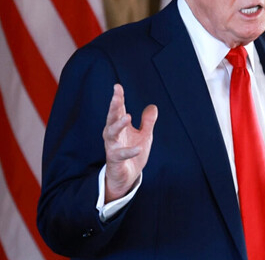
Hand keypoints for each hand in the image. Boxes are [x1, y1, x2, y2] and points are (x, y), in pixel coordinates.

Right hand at [102, 84, 157, 202]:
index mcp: (120, 127)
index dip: (118, 98)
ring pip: (111, 134)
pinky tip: (138, 148)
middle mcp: (113, 135)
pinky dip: (129, 151)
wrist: (127, 178)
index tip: (117, 86)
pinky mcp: (115, 161)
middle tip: (116, 96)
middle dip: (114, 106)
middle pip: (111, 118)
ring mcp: (112, 147)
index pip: (118, 110)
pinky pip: (120, 155)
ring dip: (118, 125)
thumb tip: (153, 106)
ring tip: (127, 116)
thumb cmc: (133, 155)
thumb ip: (147, 122)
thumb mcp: (144, 136)